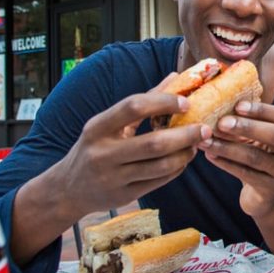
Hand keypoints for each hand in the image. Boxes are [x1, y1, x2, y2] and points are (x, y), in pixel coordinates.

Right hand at [48, 91, 210, 219]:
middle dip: (186, 135)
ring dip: (185, 154)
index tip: (186, 102)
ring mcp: (114, 177)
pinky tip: (184, 160)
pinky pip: (159, 181)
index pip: (133, 107)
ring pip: (161, 166)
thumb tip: (175, 77)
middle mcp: (103, 153)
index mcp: (97, 127)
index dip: (163, 102)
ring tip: (196, 144)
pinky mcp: (125, 195)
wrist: (68, 189)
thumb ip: (143, 100)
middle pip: (154, 143)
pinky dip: (176, 169)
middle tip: (205, 128)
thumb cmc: (94, 147)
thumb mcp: (108, 123)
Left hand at [198, 101, 273, 219]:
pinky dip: (226, 164)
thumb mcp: (258, 140)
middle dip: (248, 126)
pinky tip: (210, 156)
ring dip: (228, 147)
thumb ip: (247, 124)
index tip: (238, 105)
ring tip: (206, 141)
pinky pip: (246, 174)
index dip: (262, 110)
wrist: (265, 199)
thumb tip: (217, 103)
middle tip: (221, 122)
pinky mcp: (269, 190)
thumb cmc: (258, 161)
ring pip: (256, 157)